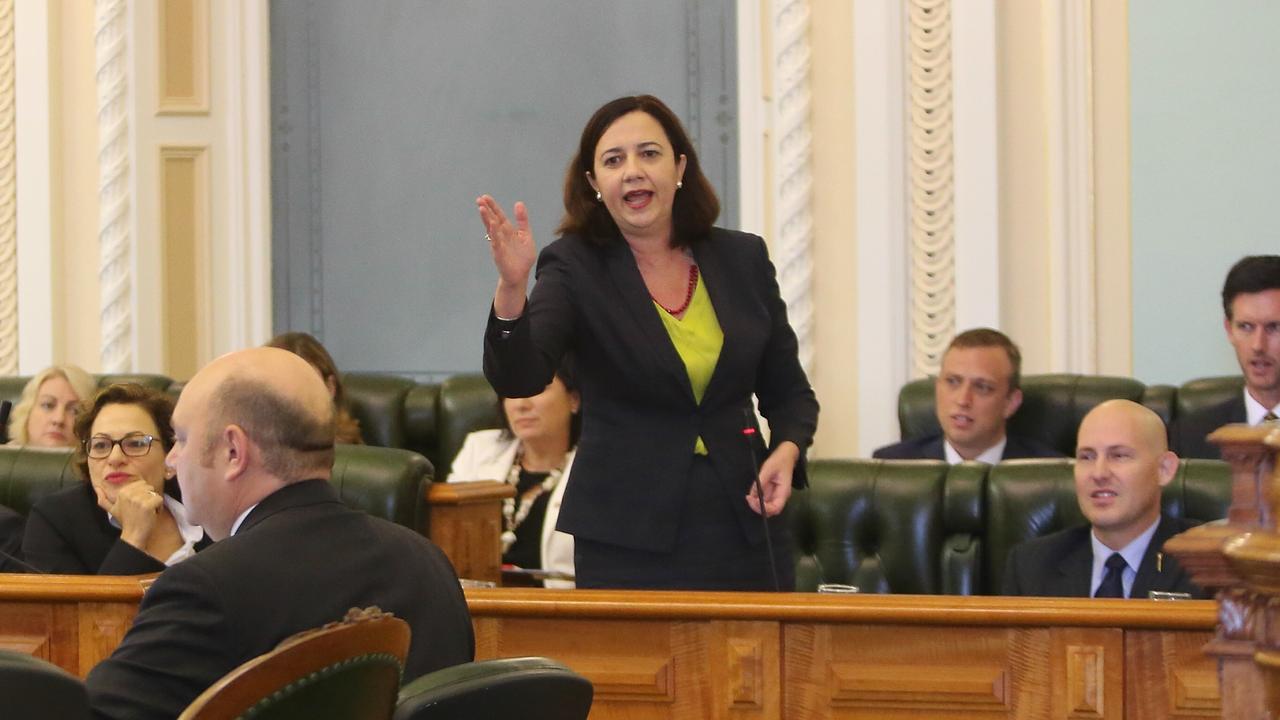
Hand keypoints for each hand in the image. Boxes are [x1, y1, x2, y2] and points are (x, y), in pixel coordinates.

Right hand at [99, 481, 163, 547]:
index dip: (142, 494)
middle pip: (148, 487)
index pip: (141, 483)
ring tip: (147, 511)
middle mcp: (129, 494)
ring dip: (154, 502)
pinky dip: (158, 507)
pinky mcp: (147, 505)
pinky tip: (152, 514)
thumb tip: (96, 488)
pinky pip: (159, 499)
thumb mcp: (112, 509)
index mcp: (122, 492)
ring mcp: (138, 499)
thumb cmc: (125, 521)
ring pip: (154, 493)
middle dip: (148, 497)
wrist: (133, 534)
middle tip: (143, 509)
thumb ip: (103, 499)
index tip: (138, 505)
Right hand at [476, 195, 535, 317]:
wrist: (520, 275)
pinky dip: (494, 234)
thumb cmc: (522, 257)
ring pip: (491, 229)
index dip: (493, 207)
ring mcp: (499, 244)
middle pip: (492, 220)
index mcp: (507, 231)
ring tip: (482, 208)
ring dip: (487, 219)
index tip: (485, 197)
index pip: (499, 216)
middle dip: (486, 210)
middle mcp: (501, 236)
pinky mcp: (500, 254)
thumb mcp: (526, 235)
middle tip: (479, 199)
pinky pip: (496, 242)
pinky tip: (492, 225)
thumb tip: (518, 203)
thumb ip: (522, 220)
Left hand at [745, 441, 799, 516]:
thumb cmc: (780, 460)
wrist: (785, 454)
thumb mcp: (769, 468)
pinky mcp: (769, 491)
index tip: (754, 501)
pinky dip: (755, 499)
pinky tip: (750, 494)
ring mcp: (774, 494)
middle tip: (749, 499)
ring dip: (756, 504)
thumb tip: (754, 493)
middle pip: (770, 510)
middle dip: (758, 508)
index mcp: (784, 492)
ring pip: (765, 506)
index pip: (776, 508)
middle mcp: (780, 495)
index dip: (765, 508)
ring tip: (749, 497)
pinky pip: (762, 499)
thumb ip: (762, 480)